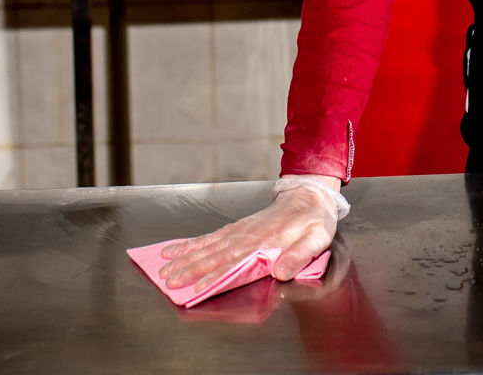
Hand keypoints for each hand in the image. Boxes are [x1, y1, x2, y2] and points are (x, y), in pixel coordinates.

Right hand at [159, 182, 338, 290]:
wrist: (310, 194)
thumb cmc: (315, 220)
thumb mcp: (317, 238)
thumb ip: (300, 255)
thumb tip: (282, 271)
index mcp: (267, 242)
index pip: (236, 262)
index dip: (216, 276)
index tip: (198, 288)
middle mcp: (249, 236)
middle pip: (215, 255)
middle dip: (191, 269)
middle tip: (168, 281)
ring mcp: (241, 230)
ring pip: (209, 246)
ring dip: (186, 257)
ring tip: (164, 267)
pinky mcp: (238, 227)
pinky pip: (212, 236)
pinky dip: (192, 243)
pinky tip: (176, 249)